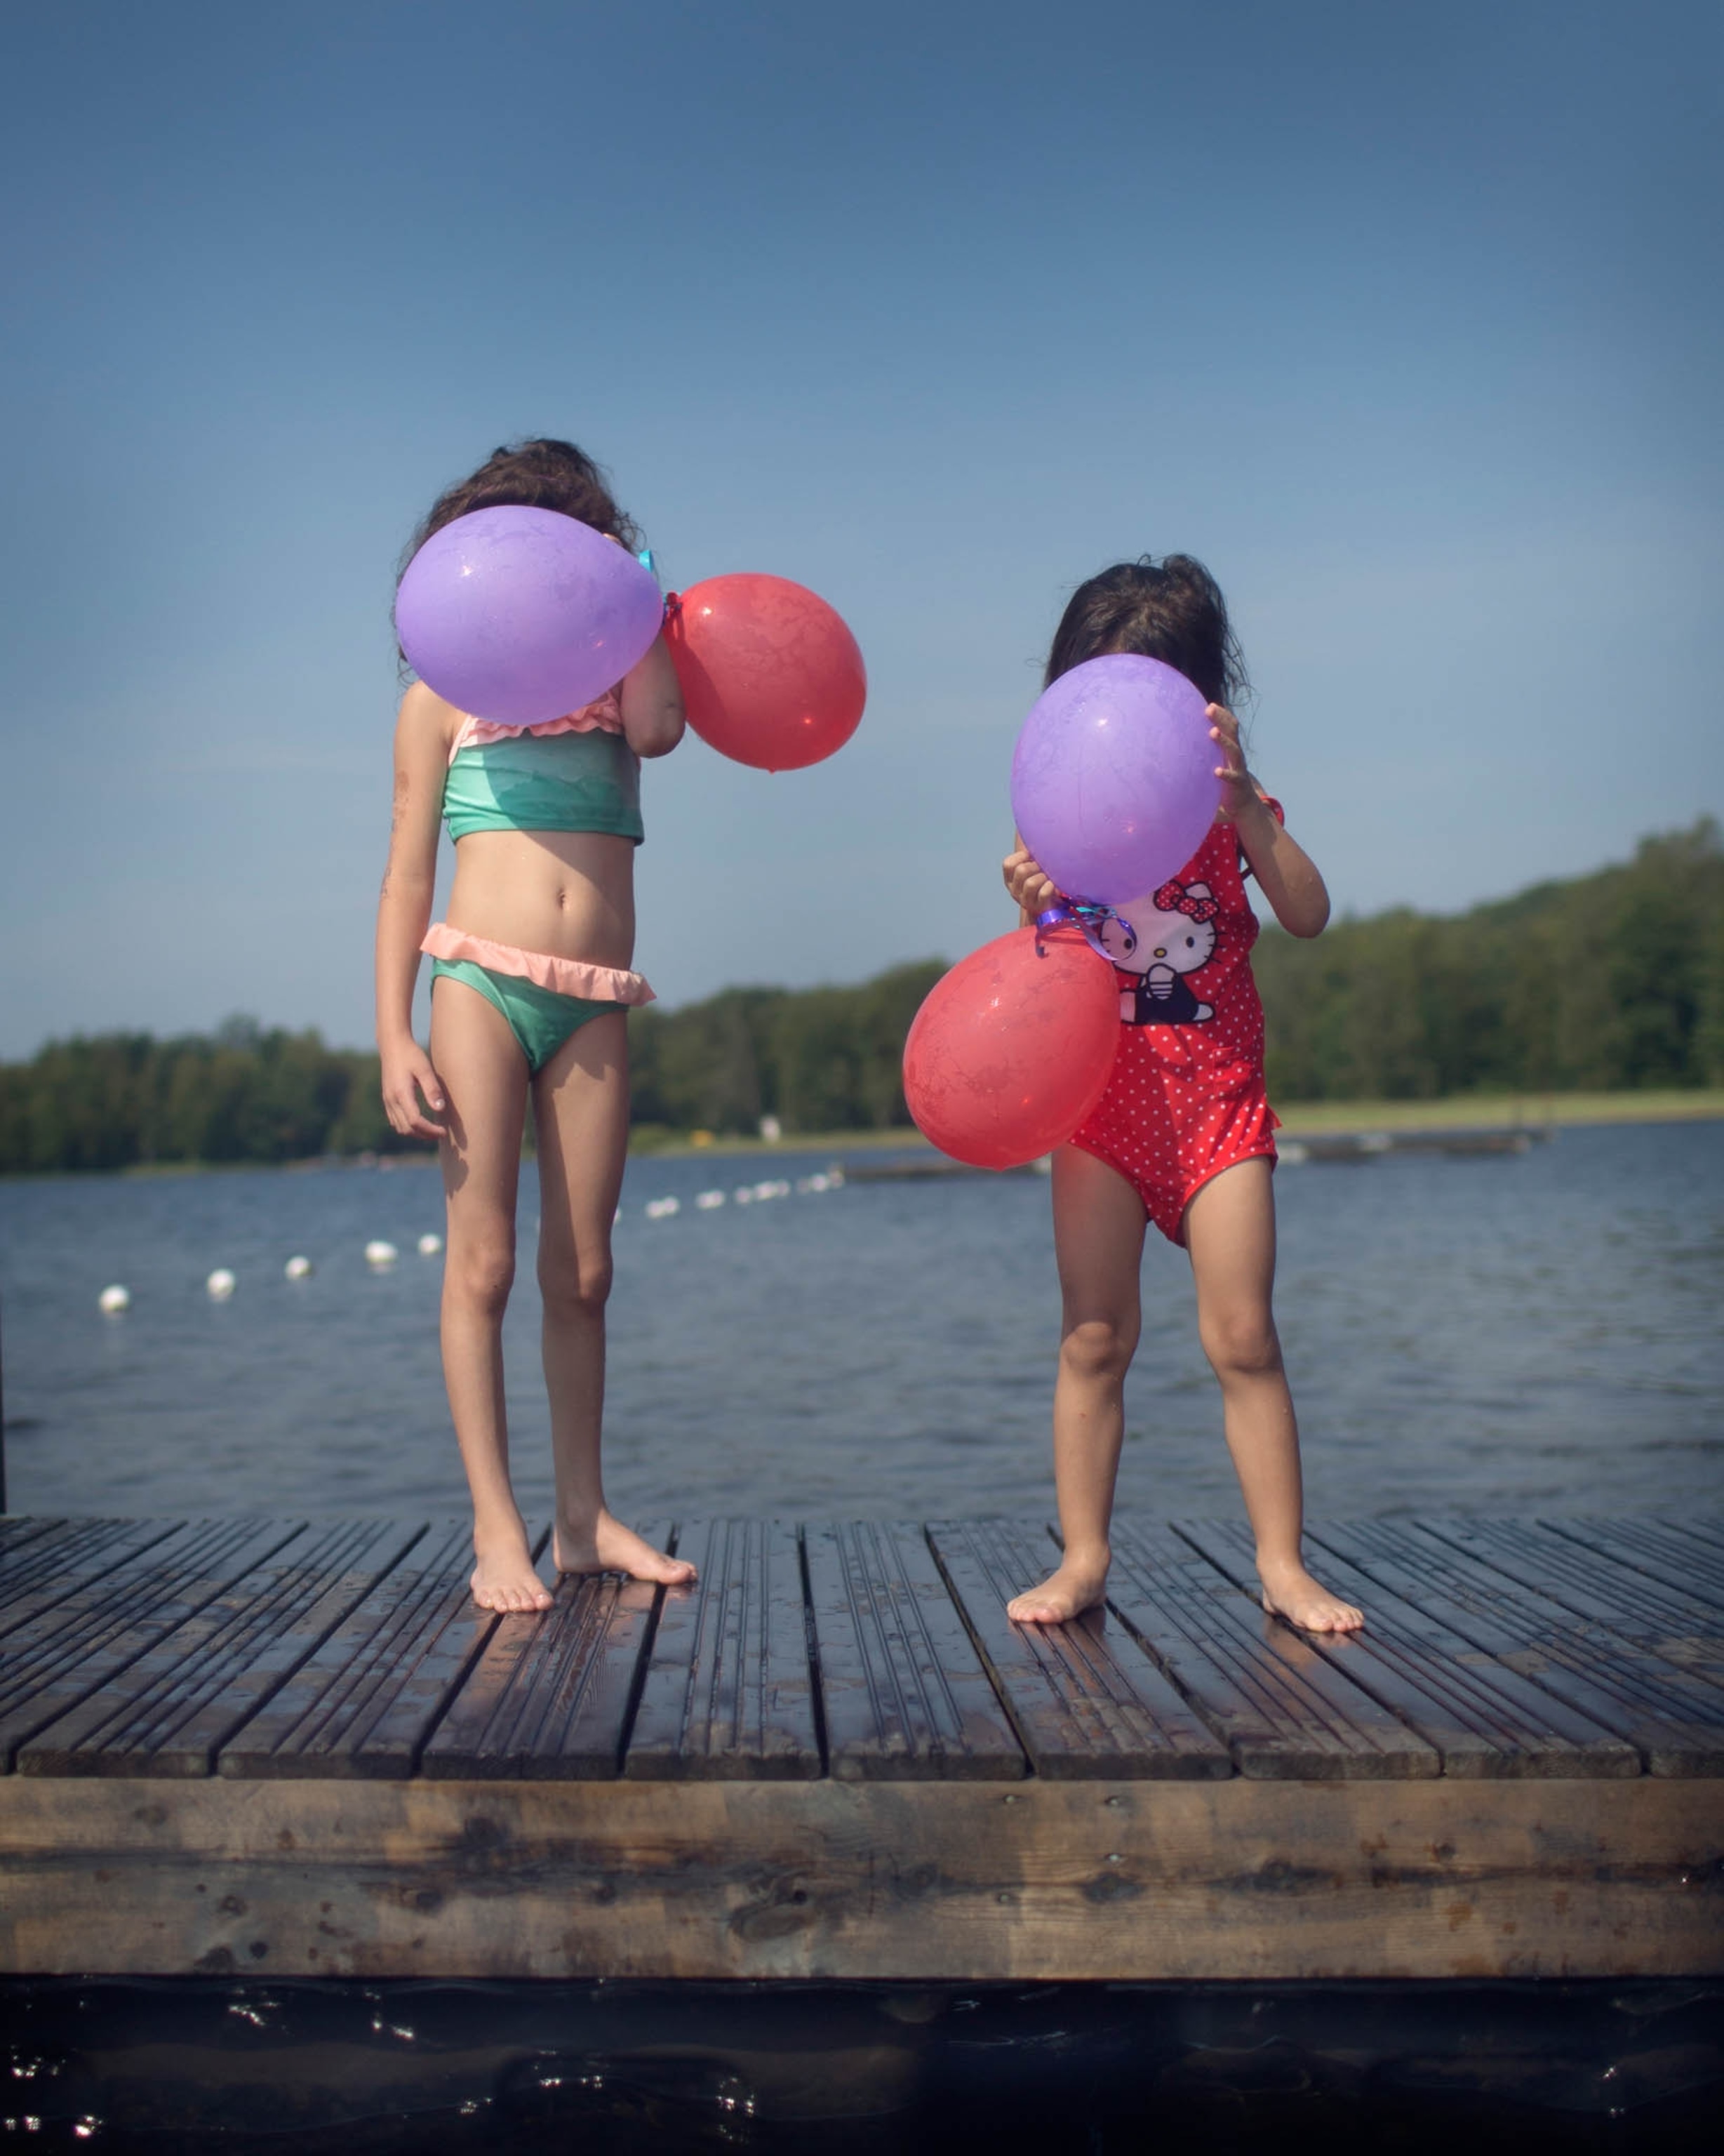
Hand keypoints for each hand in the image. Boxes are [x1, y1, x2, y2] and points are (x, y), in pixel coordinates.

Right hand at [380, 1039, 446, 1140]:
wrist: (392, 1045)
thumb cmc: (411, 1055)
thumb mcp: (425, 1069)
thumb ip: (432, 1089)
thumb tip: (440, 1109)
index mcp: (401, 1093)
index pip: (415, 1121)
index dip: (430, 1130)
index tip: (444, 1132)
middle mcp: (391, 1100)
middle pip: (407, 1129)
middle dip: (425, 1135)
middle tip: (441, 1134)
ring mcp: (387, 1101)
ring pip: (400, 1128)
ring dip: (416, 1133)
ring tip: (432, 1131)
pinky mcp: (387, 1099)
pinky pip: (395, 1121)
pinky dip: (408, 1127)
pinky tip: (420, 1123)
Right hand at [1003, 845, 1060, 916]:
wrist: (1050, 906)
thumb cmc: (1042, 882)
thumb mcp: (1032, 869)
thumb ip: (1030, 855)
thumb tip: (1034, 830)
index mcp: (1010, 880)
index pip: (1008, 864)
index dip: (1021, 856)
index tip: (1032, 856)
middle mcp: (1014, 890)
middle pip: (1021, 871)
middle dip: (1036, 866)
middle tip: (1043, 868)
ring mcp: (1025, 901)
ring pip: (1030, 883)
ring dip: (1043, 877)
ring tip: (1049, 877)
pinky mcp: (1039, 908)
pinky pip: (1043, 894)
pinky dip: (1050, 887)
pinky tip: (1054, 885)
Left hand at [1208, 704, 1265, 826]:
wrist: (1244, 804)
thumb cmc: (1226, 781)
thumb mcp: (1218, 763)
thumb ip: (1207, 753)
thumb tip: (1184, 744)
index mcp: (1231, 748)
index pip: (1230, 726)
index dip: (1222, 714)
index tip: (1210, 704)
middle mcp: (1236, 755)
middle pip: (1232, 732)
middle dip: (1221, 719)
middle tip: (1209, 708)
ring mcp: (1239, 768)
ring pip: (1234, 751)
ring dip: (1223, 741)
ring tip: (1213, 732)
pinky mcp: (1238, 784)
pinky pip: (1232, 777)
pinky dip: (1225, 774)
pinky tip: (1216, 771)